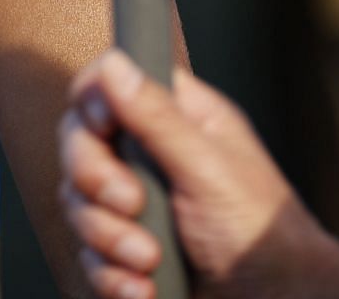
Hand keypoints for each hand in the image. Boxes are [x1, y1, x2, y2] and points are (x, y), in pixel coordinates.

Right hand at [57, 51, 338, 298]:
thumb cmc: (261, 231)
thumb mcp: (208, 167)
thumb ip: (156, 117)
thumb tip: (115, 63)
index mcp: (174, 117)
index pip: (107, 86)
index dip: (94, 103)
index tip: (105, 127)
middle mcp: (147, 154)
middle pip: (80, 144)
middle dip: (97, 181)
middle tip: (131, 203)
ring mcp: (132, 203)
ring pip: (77, 203)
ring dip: (108, 238)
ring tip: (149, 259)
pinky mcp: (124, 247)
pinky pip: (89, 254)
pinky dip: (111, 275)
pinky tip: (143, 287)